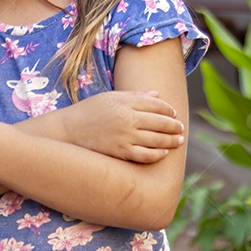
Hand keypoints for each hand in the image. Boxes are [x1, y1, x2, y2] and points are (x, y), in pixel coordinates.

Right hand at [62, 90, 183, 162]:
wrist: (69, 131)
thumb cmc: (90, 111)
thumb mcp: (111, 97)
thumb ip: (136, 96)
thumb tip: (158, 95)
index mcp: (126, 102)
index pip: (156, 105)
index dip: (168, 110)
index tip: (173, 113)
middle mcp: (127, 119)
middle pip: (160, 122)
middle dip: (174, 126)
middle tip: (181, 128)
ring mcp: (125, 137)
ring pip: (157, 140)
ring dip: (171, 141)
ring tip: (178, 141)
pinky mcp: (120, 153)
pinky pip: (145, 156)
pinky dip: (157, 155)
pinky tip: (163, 153)